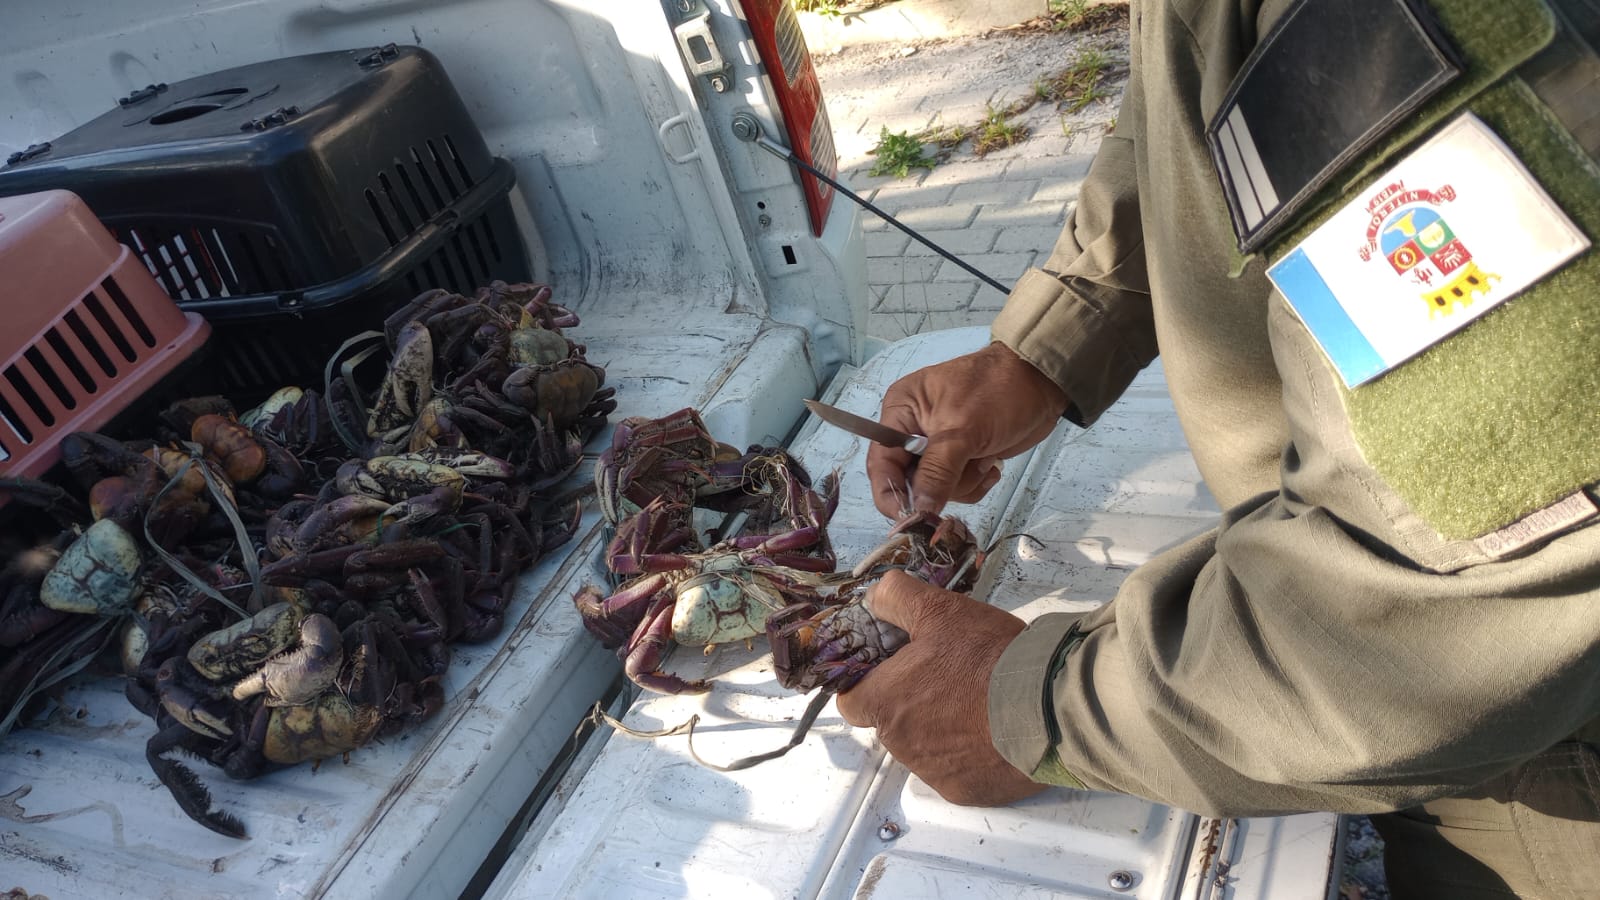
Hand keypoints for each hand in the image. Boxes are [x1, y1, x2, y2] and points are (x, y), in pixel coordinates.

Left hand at [835, 570, 1044, 805]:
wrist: (1045, 705)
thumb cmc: (989, 658)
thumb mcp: (940, 610)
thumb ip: (897, 598)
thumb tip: (875, 597)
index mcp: (886, 701)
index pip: (851, 701)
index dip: (867, 683)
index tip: (891, 671)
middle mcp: (901, 744)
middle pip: (892, 723)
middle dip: (912, 702)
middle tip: (949, 676)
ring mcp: (932, 772)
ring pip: (923, 748)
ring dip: (941, 728)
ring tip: (978, 702)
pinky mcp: (964, 790)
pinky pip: (955, 772)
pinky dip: (968, 755)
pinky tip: (992, 730)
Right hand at [868, 342, 1066, 517]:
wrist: (1041, 384)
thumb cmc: (997, 392)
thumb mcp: (962, 431)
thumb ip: (937, 472)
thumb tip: (919, 511)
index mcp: (901, 413)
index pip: (881, 463)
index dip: (890, 494)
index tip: (909, 518)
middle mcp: (913, 431)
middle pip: (909, 482)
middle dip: (939, 485)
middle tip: (965, 470)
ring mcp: (939, 447)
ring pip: (936, 490)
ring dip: (963, 482)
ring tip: (983, 456)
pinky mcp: (962, 459)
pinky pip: (958, 489)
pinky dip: (976, 482)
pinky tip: (992, 462)